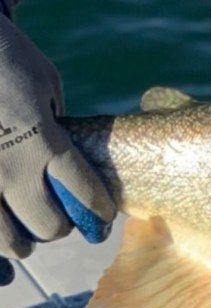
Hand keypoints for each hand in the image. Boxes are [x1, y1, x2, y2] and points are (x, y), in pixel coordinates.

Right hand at [0, 14, 114, 286]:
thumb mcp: (47, 86)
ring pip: (6, 239)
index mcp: (45, 139)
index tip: (104, 215)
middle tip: (62, 223)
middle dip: (60, 228)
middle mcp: (13, 166)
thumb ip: (56, 124)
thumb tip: (61, 154)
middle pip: (47, 223)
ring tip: (27, 241)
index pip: (82, 187)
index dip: (97, 208)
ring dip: (21, 243)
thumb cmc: (9, 63)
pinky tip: (0, 232)